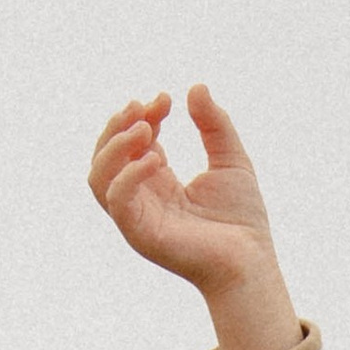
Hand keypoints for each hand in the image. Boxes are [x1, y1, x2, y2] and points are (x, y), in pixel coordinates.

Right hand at [86, 83, 301, 349]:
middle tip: (146, 107)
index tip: (166, 99)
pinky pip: (117, 200)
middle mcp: (141, 198)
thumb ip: (214, 125)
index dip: (142, 114)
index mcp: (157, 181)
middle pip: (105, 156)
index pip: (132, 141)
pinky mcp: (140, 235)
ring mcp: (137, 217)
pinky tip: (157, 158)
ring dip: (114, 146)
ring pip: (98, 177)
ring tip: (146, 128)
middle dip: (119, 125)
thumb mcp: (231, 159)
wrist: (251, 263)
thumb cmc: (242, 220)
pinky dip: (129, 175)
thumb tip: (195, 86)